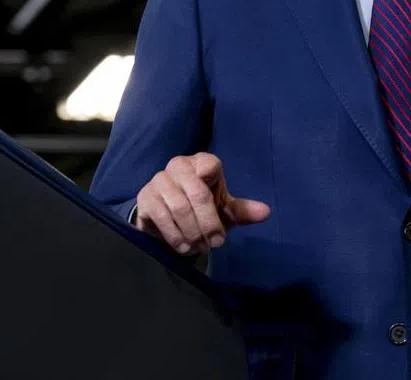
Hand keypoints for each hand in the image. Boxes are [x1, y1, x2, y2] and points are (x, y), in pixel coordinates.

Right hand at [134, 153, 270, 255]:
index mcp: (201, 162)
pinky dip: (175, 235)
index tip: (223, 209)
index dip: (216, 187)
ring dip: (193, 232)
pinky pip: (161, 216)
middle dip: (209, 222)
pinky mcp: (145, 198)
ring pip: (180, 208)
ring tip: (201, 247)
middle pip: (198, 193)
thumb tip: (266, 212)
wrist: (168, 219)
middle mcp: (179, 165)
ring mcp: (159, 180)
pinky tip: (184, 247)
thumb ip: (243, 210)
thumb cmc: (202, 208)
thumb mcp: (224, 209)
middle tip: (216, 243)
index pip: (211, 166)